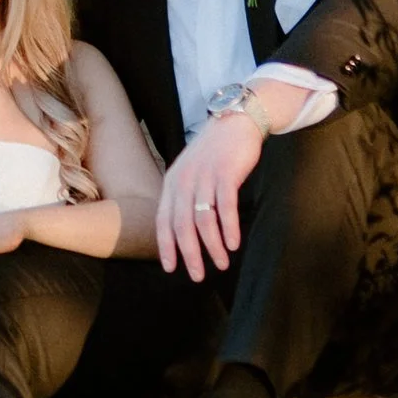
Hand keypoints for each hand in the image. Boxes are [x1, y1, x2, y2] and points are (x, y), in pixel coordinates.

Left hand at [157, 111, 262, 281]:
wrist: (235, 121)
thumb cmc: (214, 153)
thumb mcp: (191, 172)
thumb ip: (185, 197)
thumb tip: (185, 232)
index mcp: (172, 182)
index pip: (163, 220)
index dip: (166, 246)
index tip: (171, 269)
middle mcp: (184, 180)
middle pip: (182, 225)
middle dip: (189, 254)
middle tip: (197, 276)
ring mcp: (204, 176)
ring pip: (203, 220)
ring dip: (212, 246)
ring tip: (222, 264)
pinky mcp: (225, 173)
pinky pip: (225, 207)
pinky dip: (229, 228)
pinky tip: (234, 243)